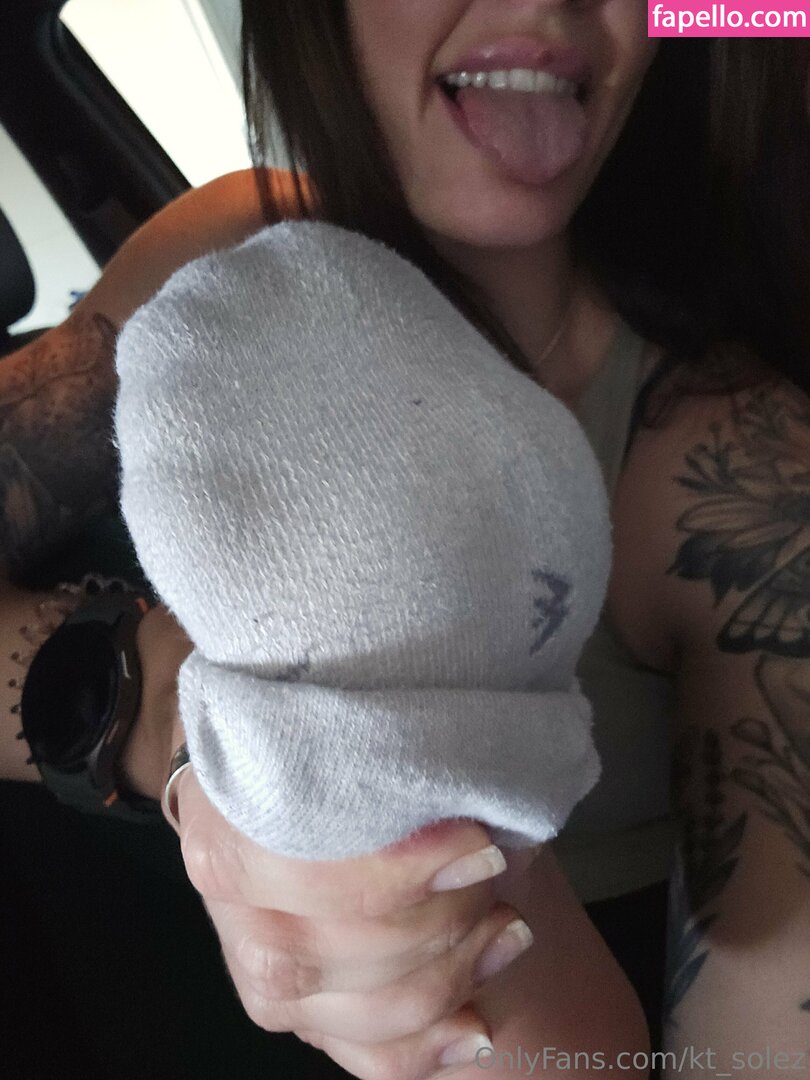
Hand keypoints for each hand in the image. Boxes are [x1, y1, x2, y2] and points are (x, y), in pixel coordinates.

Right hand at [121, 603, 540, 1076]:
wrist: (252, 785)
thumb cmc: (306, 751)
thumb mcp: (333, 738)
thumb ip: (391, 762)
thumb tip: (486, 793)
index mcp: (233, 839)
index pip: (334, 880)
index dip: (421, 867)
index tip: (484, 838)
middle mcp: (239, 919)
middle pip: (369, 948)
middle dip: (454, 910)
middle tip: (497, 866)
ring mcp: (263, 977)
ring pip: (380, 1007)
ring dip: (461, 969)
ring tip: (508, 928)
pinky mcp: (291, 1014)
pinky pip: (369, 1060)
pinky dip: (431, 1050)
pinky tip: (477, 1028)